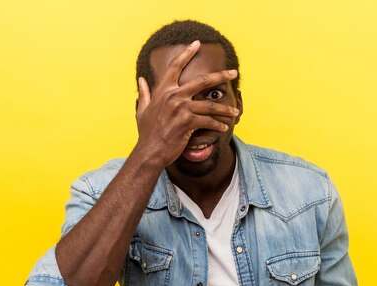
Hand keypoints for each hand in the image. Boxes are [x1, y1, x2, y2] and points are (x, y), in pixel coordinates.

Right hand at [134, 40, 239, 168]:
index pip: (176, 66)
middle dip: (221, 75)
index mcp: (163, 90)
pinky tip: (224, 128)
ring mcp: (181, 108)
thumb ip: (144, 93)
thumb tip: (141, 80)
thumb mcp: (141, 110)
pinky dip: (217, 125)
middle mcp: (173, 96)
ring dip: (225, 109)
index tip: (197, 43)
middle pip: (202, 80)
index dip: (187, 53)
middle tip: (234, 72)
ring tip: (235, 111)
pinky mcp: (187, 122)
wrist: (149, 151)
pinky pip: (208, 121)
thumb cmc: (146, 132)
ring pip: (210, 104)